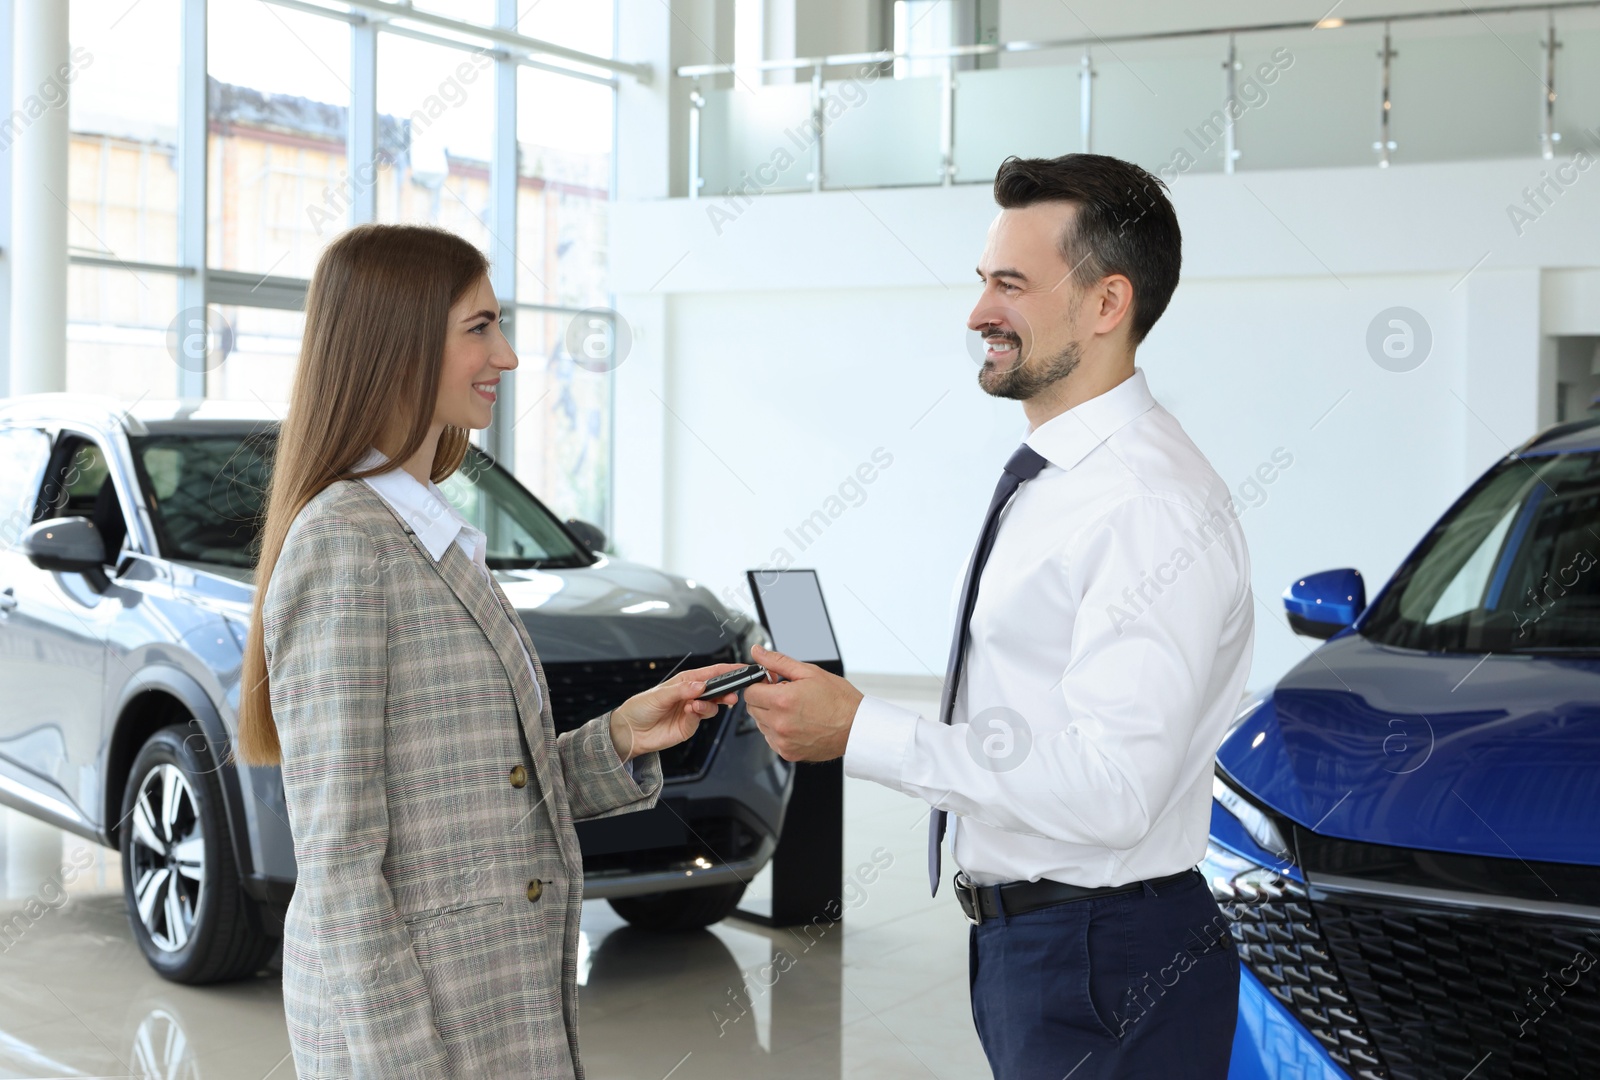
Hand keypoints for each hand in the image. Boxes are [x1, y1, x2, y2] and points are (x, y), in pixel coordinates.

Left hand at [608, 663, 744, 762]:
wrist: (629, 732)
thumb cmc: (640, 707)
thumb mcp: (659, 694)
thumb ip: (682, 690)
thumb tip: (701, 685)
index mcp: (685, 682)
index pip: (711, 673)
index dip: (728, 670)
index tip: (741, 669)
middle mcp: (690, 695)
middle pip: (716, 691)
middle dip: (726, 691)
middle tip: (731, 695)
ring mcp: (691, 711)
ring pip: (712, 706)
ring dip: (708, 705)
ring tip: (695, 706)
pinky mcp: (689, 726)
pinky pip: (700, 719)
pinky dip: (698, 714)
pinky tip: (689, 712)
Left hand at [741, 646, 862, 761]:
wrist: (857, 727)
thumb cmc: (839, 701)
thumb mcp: (809, 672)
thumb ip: (778, 662)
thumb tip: (758, 652)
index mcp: (783, 700)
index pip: (750, 692)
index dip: (759, 684)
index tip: (770, 683)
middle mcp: (780, 723)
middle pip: (752, 708)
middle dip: (764, 699)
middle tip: (785, 694)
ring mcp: (783, 741)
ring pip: (760, 724)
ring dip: (770, 715)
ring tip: (794, 710)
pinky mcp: (788, 753)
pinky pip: (771, 739)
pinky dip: (778, 730)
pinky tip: (797, 723)